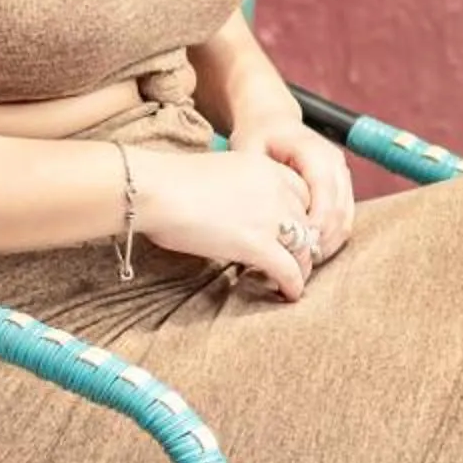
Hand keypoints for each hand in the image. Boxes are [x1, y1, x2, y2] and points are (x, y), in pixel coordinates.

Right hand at [129, 147, 316, 298]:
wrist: (156, 189)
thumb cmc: (171, 183)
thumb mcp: (219, 173)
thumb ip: (239, 190)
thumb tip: (235, 212)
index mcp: (266, 168)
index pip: (303, 193)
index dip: (300, 216)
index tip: (292, 232)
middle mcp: (277, 189)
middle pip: (306, 221)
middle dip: (303, 243)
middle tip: (295, 259)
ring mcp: (270, 217)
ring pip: (302, 248)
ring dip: (302, 267)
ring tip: (295, 281)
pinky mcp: (258, 244)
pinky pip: (288, 269)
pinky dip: (293, 285)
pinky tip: (289, 294)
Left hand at [251, 119, 353, 262]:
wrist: (272, 119)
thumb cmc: (257, 135)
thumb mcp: (249, 151)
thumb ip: (258, 182)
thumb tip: (260, 217)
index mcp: (314, 152)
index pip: (324, 195)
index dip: (313, 226)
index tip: (293, 250)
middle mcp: (335, 163)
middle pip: (340, 211)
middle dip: (321, 242)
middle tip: (298, 264)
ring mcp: (342, 174)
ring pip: (346, 218)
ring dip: (328, 243)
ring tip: (303, 262)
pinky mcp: (342, 186)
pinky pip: (345, 217)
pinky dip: (331, 237)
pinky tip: (310, 250)